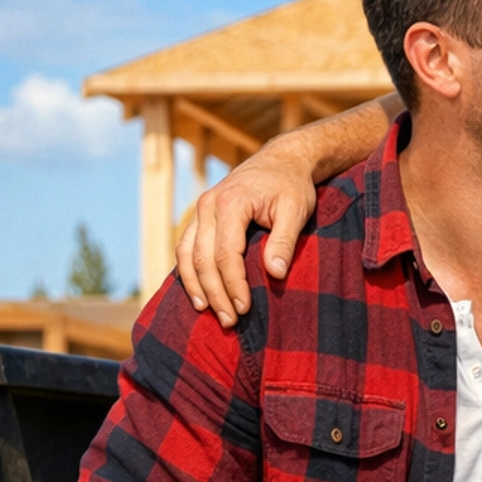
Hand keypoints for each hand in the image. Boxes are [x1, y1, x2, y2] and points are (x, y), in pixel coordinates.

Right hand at [175, 144, 318, 326]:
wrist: (281, 160)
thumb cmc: (292, 186)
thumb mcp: (297, 210)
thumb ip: (284, 241)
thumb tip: (274, 274)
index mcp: (231, 203)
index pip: (225, 254)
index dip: (233, 285)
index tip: (245, 309)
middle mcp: (208, 205)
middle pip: (202, 258)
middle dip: (215, 293)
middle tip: (230, 321)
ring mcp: (200, 209)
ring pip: (186, 253)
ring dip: (195, 286)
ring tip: (207, 312)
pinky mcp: (200, 216)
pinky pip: (185, 246)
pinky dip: (188, 270)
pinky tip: (198, 292)